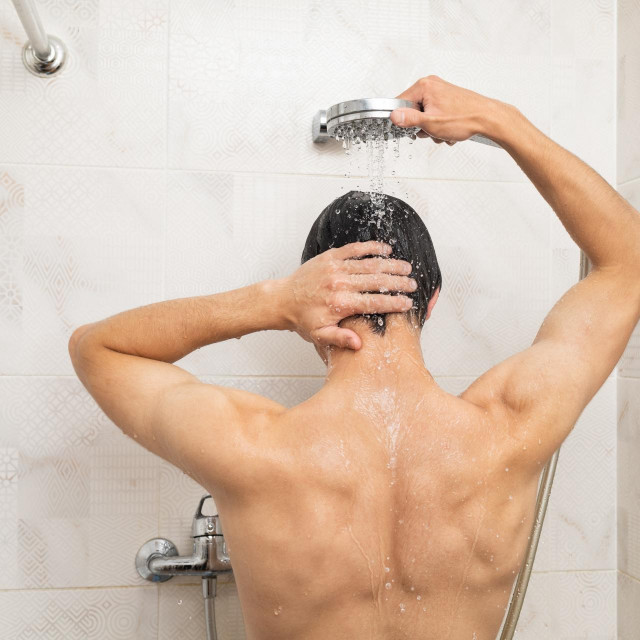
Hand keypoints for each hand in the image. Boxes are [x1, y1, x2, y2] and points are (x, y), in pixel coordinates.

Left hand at [278, 241, 416, 349]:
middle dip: (398, 282)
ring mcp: (335, 267)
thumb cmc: (302, 319)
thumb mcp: (320, 335)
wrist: (282, 299)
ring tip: (407, 267)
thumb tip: (359, 344)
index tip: (408, 303)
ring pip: (370, 264)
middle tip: (413, 284)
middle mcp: (340, 283)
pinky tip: (386, 249)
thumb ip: (340, 339)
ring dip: (391, 264)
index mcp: (340, 304)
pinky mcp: (330, 256)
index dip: (394, 303)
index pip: (374, 302)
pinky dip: (372, 248)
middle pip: (377, 281)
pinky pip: (355, 249)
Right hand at [390, 75, 499, 144]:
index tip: (408, 127)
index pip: (399, 102)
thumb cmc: (465, 118)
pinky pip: (435, 114)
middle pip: (412, 110)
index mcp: (424, 86)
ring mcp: (440, 91)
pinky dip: (440, 125)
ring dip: (432, 128)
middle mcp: (431, 85)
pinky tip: (448, 129)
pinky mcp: (447, 99)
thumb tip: (394, 116)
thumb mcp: (430, 123)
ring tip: (443, 131)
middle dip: (421, 126)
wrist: (488, 118)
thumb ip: (409, 119)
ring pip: (424, 115)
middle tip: (431, 130)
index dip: (402, 118)